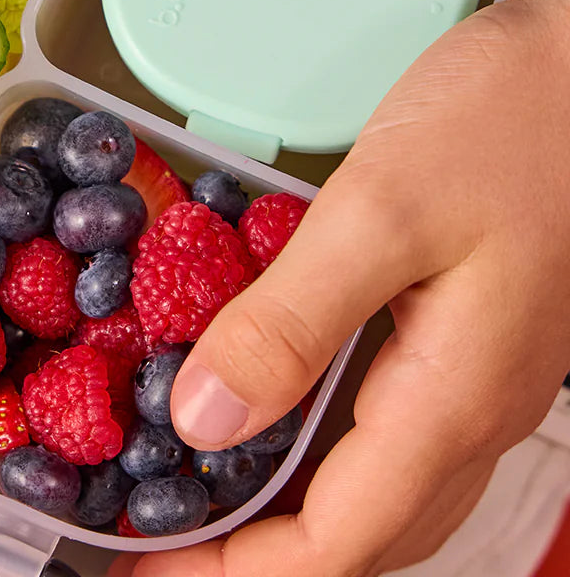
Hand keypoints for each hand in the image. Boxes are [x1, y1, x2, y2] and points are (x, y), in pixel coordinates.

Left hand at [135, 0, 569, 576]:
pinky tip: (272, 397)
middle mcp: (470, 408)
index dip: (231, 573)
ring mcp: (477, 372)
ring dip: (286, 508)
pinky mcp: (469, 331)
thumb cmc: (508, 120)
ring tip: (200, 486)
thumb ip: (292, 319)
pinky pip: (388, 423)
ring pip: (377, 487)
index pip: (334, 546)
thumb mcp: (382, 212)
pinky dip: (316, 440)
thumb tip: (200, 419)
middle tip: (156, 535)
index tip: (143, 568)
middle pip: (357, 535)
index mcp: (449, 400)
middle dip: (253, 556)